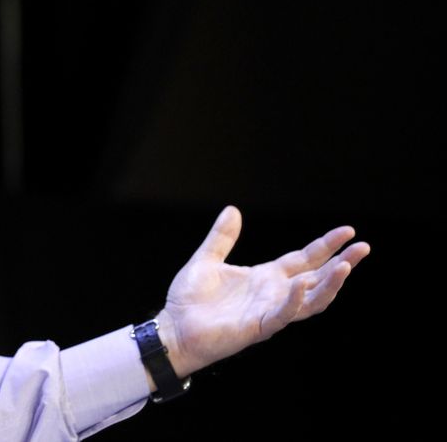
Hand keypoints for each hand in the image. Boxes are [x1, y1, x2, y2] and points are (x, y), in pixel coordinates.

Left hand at [156, 206, 369, 378]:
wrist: (174, 328)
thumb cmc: (190, 300)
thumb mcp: (207, 260)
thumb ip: (222, 237)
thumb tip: (233, 209)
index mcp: (266, 277)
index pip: (304, 259)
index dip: (326, 246)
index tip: (348, 231)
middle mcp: (274, 293)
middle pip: (317, 278)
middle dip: (342, 263)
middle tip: (364, 247)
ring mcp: (269, 311)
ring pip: (311, 300)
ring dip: (329, 285)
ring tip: (346, 267)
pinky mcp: (258, 327)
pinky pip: (283, 315)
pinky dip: (294, 300)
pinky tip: (302, 284)